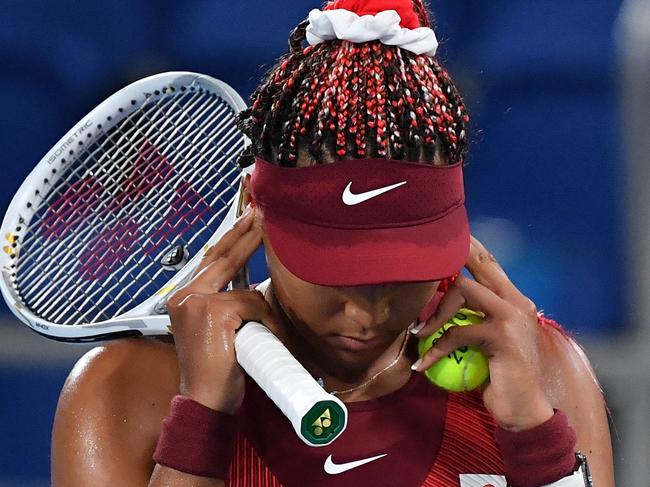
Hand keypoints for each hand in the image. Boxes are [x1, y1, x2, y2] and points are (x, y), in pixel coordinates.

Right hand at [166, 206, 276, 412]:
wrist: (205, 399)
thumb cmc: (215, 367)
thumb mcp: (217, 328)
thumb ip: (225, 301)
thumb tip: (248, 282)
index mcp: (183, 298)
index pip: (210, 259)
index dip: (230, 238)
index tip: (246, 218)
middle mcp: (184, 295)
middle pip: (222, 257)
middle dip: (246, 234)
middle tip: (261, 214)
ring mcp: (197, 302)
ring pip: (244, 289)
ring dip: (258, 313)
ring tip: (254, 336)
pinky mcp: (215, 311)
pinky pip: (252, 305)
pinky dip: (261, 322)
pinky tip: (252, 341)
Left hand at [414, 236, 553, 431]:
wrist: (525, 410)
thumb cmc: (502, 376)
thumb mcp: (489, 341)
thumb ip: (477, 318)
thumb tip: (446, 302)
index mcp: (516, 302)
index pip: (492, 265)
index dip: (472, 249)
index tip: (453, 238)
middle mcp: (518, 303)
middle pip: (482, 265)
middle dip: (455, 255)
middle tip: (431, 252)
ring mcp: (513, 317)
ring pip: (465, 290)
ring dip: (437, 311)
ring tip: (421, 332)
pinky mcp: (503, 336)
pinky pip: (457, 331)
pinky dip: (436, 346)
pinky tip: (423, 363)